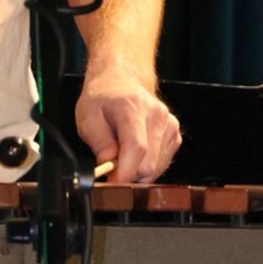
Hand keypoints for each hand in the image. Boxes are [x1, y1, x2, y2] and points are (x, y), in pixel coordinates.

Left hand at [74, 66, 180, 183]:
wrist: (121, 81)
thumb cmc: (103, 98)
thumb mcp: (88, 117)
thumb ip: (99, 143)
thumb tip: (110, 166)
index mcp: (133, 108)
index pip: (136, 148)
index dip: (124, 173)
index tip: (111, 182)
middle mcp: (157, 115)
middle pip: (149, 164)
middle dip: (128, 171)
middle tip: (112, 162)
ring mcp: (169, 124)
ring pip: (157, 167)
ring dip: (138, 168)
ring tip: (123, 150)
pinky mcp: (174, 133)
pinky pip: (163, 163)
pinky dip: (148, 164)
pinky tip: (137, 151)